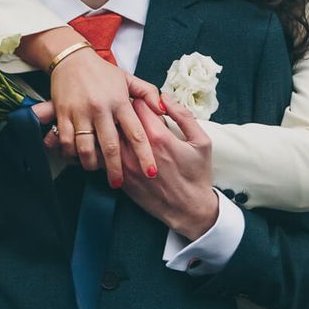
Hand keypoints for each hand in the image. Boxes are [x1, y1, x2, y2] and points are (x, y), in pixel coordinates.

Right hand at [49, 48, 161, 187]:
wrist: (71, 58)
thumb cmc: (102, 72)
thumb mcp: (128, 78)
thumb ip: (148, 93)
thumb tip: (163, 109)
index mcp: (120, 101)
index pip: (136, 132)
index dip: (145, 154)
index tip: (151, 172)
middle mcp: (101, 108)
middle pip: (111, 146)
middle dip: (116, 169)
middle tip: (119, 183)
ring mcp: (81, 112)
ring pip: (86, 148)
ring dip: (92, 164)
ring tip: (97, 170)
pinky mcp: (63, 114)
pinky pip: (66, 141)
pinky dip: (71, 153)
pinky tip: (77, 157)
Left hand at [118, 94, 218, 240]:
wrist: (189, 211)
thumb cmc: (197, 175)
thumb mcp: (201, 141)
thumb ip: (183, 115)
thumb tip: (165, 96)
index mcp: (159, 137)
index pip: (138, 104)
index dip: (142, 99)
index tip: (146, 103)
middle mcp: (138, 151)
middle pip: (120, 117)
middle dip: (125, 111)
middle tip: (133, 113)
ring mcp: (127, 166)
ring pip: (110, 135)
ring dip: (116, 128)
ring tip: (125, 128)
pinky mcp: (121, 178)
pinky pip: (107, 156)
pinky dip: (110, 147)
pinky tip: (119, 146)